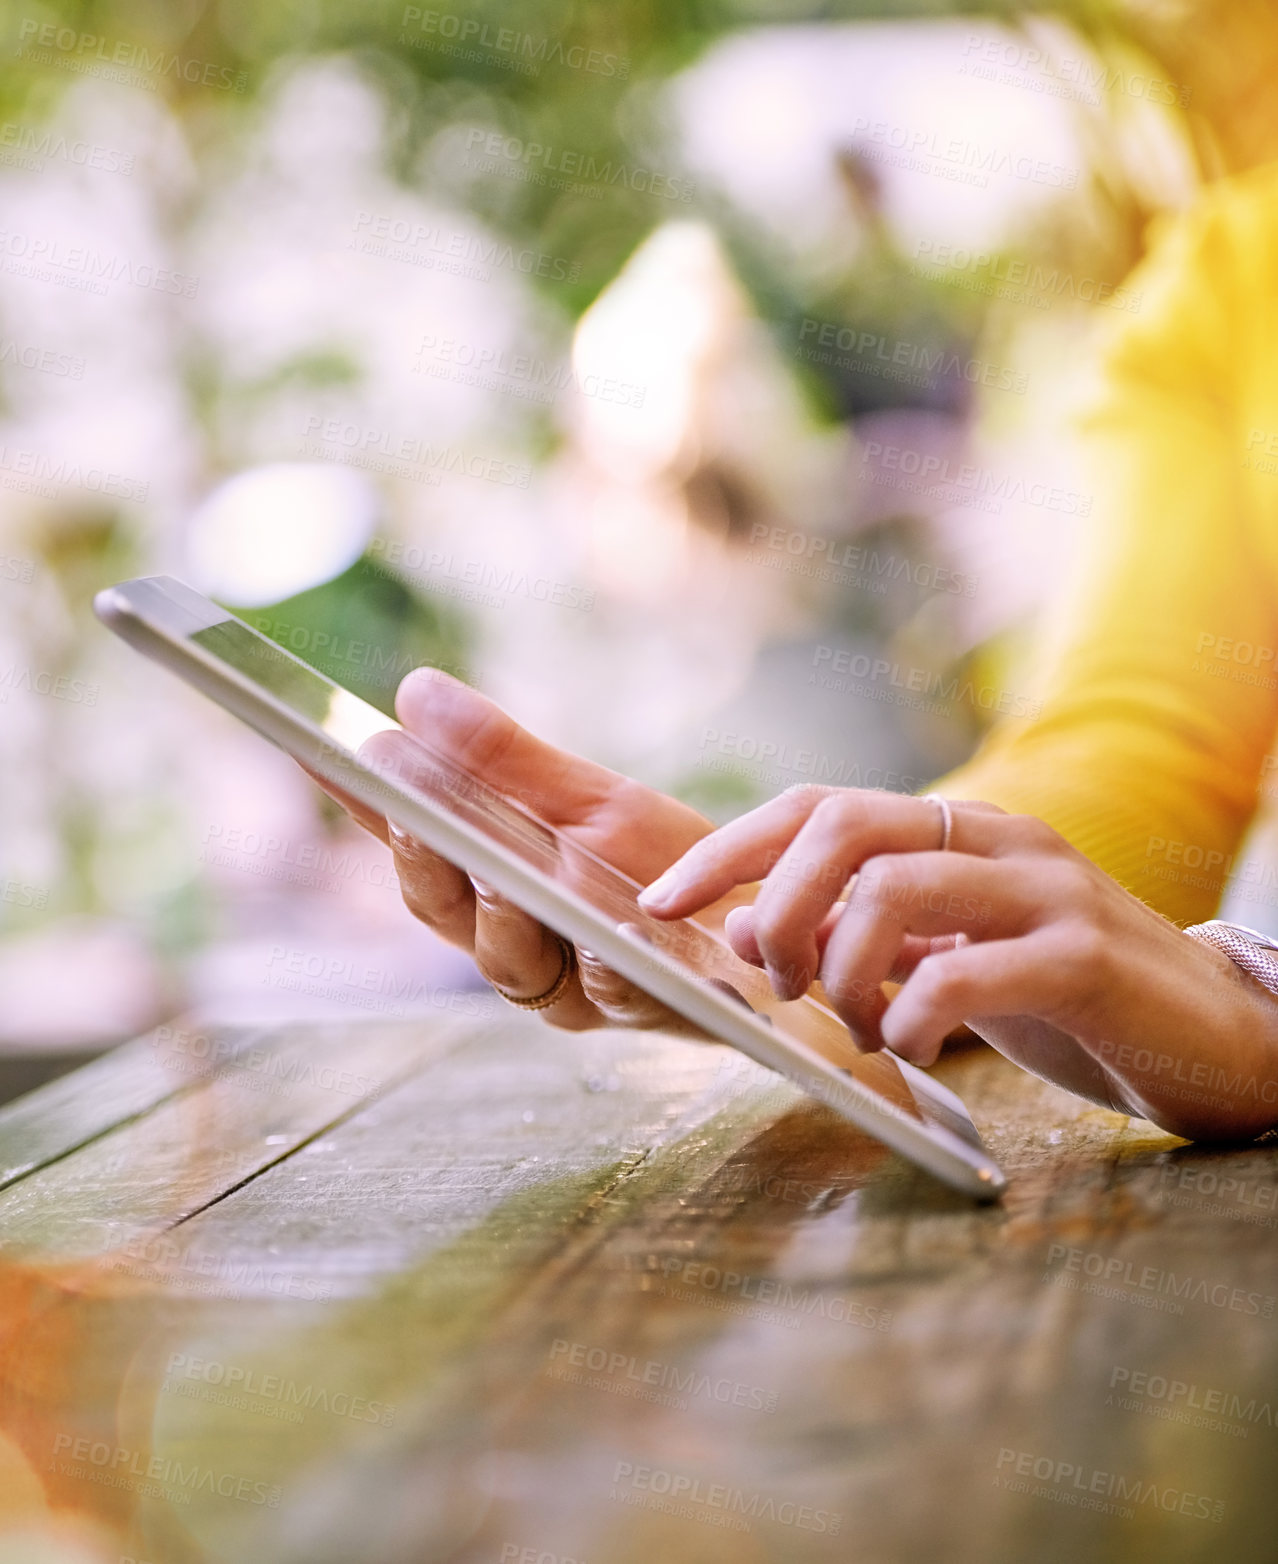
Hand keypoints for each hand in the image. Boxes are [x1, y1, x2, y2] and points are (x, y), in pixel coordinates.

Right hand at [305, 669, 727, 1030]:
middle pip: (439, 907)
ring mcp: (567, 984)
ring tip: (503, 873)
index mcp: (482, 886)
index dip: (359, 802)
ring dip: (503, 914)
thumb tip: (412, 693)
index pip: (404, 837)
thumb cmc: (663, 867)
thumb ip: (501, 760)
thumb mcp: (588, 801)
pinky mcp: (633, 1008)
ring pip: (509, 960)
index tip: (321, 748)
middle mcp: (508, 940)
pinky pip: (609, 988)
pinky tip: (604, 929)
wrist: (759, 927)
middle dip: (422, 859)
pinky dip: (602, 959)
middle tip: (408, 810)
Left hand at [637, 785, 1277, 1139]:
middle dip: (775, 902)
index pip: (819, 808)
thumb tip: (746, 933)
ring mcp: (1047, 891)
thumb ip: (861, 940)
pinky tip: (908, 1049)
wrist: (1216, 1039)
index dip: (728, 849)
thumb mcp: (949, 961)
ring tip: (853, 1027)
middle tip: (771, 979)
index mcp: (957, 833)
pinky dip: (908, 1017)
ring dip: (839, 967)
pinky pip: (964, 973)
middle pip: (844, 825)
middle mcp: (998, 841)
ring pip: (894, 886)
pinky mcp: (1087, 959)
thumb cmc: (1066, 999)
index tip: (660, 902)